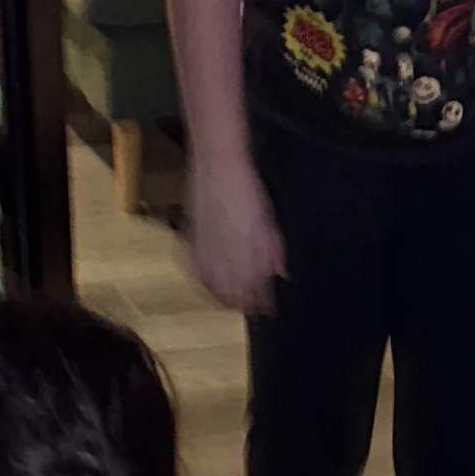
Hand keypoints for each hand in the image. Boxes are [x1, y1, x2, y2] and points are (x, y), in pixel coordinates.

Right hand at [185, 153, 285, 313]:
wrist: (218, 166)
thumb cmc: (249, 191)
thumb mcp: (268, 223)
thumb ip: (274, 253)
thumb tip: (281, 275)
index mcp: (250, 260)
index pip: (258, 294)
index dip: (264, 304)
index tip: (270, 309)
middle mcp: (227, 264)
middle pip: (236, 297)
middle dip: (246, 304)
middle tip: (253, 306)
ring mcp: (208, 255)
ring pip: (217, 290)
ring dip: (226, 298)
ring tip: (233, 300)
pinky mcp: (192, 244)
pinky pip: (199, 274)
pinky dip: (207, 282)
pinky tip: (212, 283)